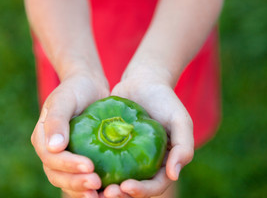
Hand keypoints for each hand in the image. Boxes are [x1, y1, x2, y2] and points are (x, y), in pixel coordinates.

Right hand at [31, 73, 108, 197]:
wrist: (88, 86)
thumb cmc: (74, 89)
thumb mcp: (64, 100)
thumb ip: (56, 121)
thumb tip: (54, 147)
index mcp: (42, 138)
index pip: (51, 158)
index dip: (68, 165)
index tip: (90, 166)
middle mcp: (51, 152)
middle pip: (57, 175)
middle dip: (76, 183)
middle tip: (96, 184)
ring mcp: (64, 157)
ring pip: (68, 181)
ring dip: (82, 190)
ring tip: (101, 194)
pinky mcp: (79, 159)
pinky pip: (81, 178)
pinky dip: (90, 187)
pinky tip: (105, 191)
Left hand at [100, 69, 193, 197]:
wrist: (143, 81)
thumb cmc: (165, 100)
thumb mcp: (180, 121)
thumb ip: (184, 147)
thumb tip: (174, 175)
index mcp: (163, 164)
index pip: (154, 186)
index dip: (142, 191)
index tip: (126, 187)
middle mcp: (144, 164)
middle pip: (133, 188)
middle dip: (120, 195)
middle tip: (106, 193)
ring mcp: (127, 157)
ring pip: (115, 180)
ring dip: (105, 188)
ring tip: (92, 187)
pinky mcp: (110, 147)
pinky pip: (102, 162)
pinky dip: (93, 170)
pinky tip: (82, 170)